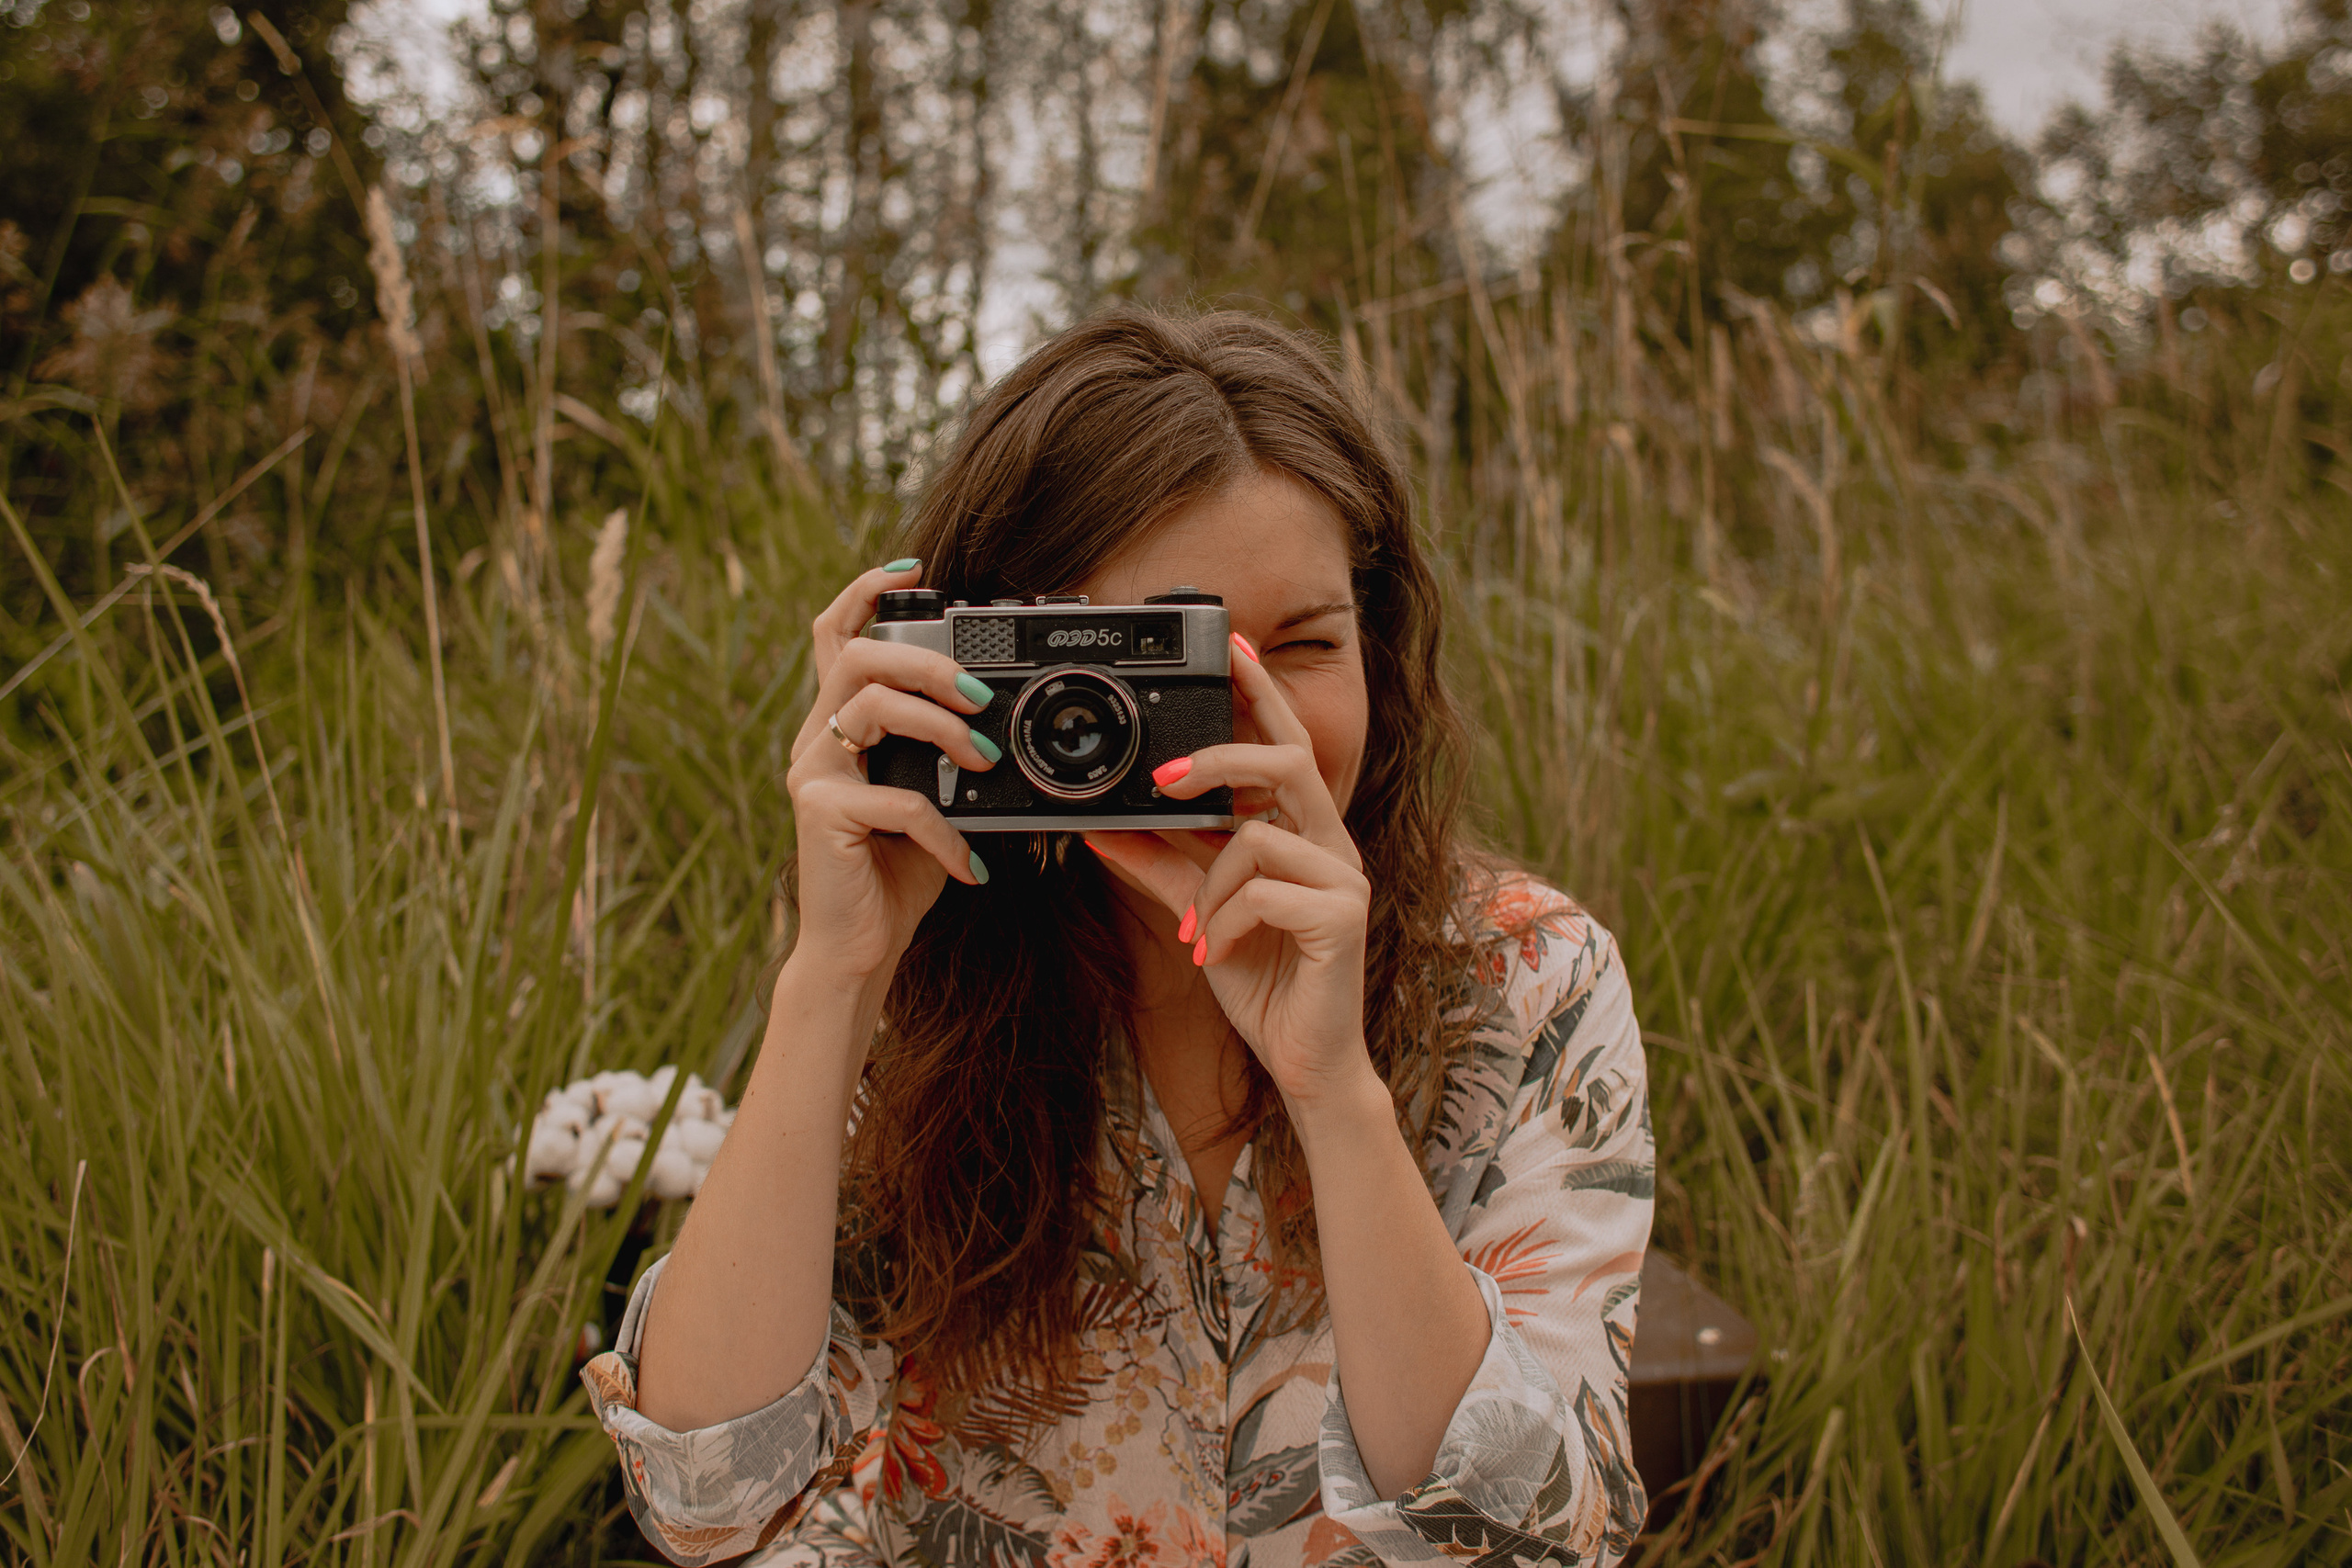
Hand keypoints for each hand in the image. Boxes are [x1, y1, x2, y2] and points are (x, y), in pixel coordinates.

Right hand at [784, 562, 999, 989]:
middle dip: (926, 662)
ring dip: (943, 728)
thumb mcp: (930, 800)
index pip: (835, 635)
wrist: (859, 949)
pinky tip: (969, 864)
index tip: (914, 570)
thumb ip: (946, 756)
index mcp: (837, 724)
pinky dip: (945, 831)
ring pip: (871, 708)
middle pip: (858, 657)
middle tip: (979, 694)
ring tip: (987, 760)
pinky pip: (896, 798)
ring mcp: (812, 774)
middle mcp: (815, 738)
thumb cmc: (895, 873)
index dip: (865, 591)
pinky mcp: (819, 813)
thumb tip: (998, 720)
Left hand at [1085, 636, 1375, 1109]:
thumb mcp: (1199, 913)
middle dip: (1221, 755)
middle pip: (1288, 761)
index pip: (1285, 744)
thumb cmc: (1265, 982)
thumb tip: (1102, 827)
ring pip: (1259, 835)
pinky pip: (1265, 891)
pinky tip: (1221, 954)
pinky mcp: (1345, 916)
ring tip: (1199, 931)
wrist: (1305, 1063)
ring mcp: (1345, 878)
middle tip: (1161, 773)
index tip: (1231, 641)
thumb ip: (1159, 866)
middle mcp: (1332, 844)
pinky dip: (1227, 921)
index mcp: (1303, 834)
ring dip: (1211, 885)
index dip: (1260, 691)